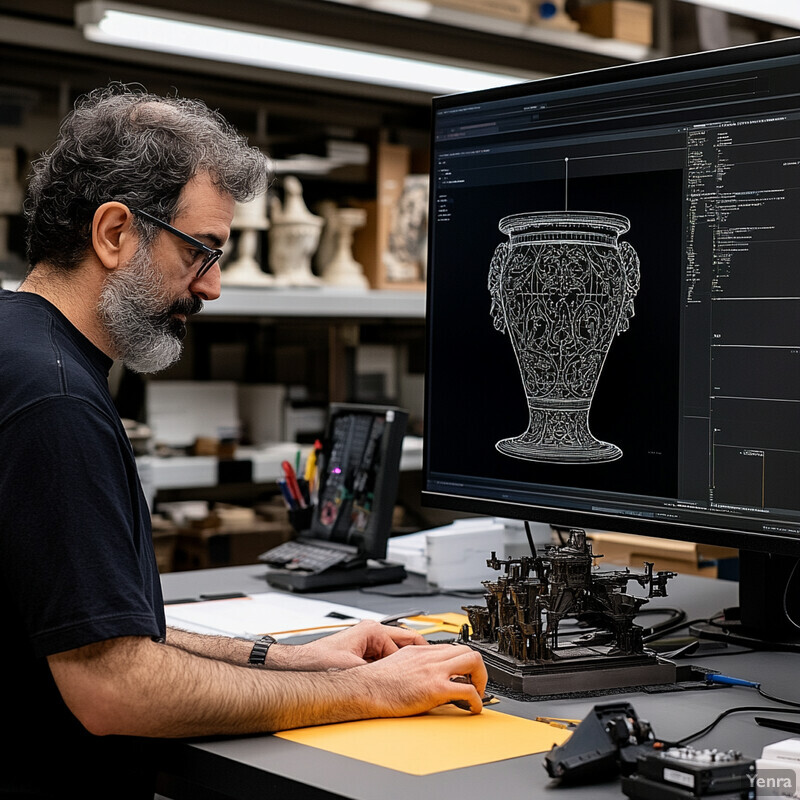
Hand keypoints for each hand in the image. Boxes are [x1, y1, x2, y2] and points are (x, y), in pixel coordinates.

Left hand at [268, 619, 427, 670]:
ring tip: (407, 684)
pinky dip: (388, 672)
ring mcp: (366, 643)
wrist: (299, 667)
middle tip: (425, 676)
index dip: (422, 656)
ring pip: (394, 656)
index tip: (431, 667)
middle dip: (413, 662)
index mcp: (373, 630)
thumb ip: (379, 674)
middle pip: (404, 646)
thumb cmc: (318, 662)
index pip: (410, 639)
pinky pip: (382, 662)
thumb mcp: (355, 670)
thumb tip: (398, 682)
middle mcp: (371, 633)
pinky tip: (389, 685)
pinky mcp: (360, 654)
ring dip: (400, 669)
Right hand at [353, 642, 488, 716]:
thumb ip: (412, 666)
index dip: (462, 662)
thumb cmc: (375, 682)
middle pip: (468, 650)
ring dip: (481, 679)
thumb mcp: (396, 664)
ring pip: (473, 661)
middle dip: (477, 668)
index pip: (451, 648)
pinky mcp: (435, 688)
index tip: (465, 674)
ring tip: (477, 694)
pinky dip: (476, 700)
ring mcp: (434, 670)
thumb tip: (420, 677)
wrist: (364, 689)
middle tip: (475, 683)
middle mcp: (429, 657)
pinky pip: (467, 690)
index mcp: (420, 651)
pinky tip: (472, 708)